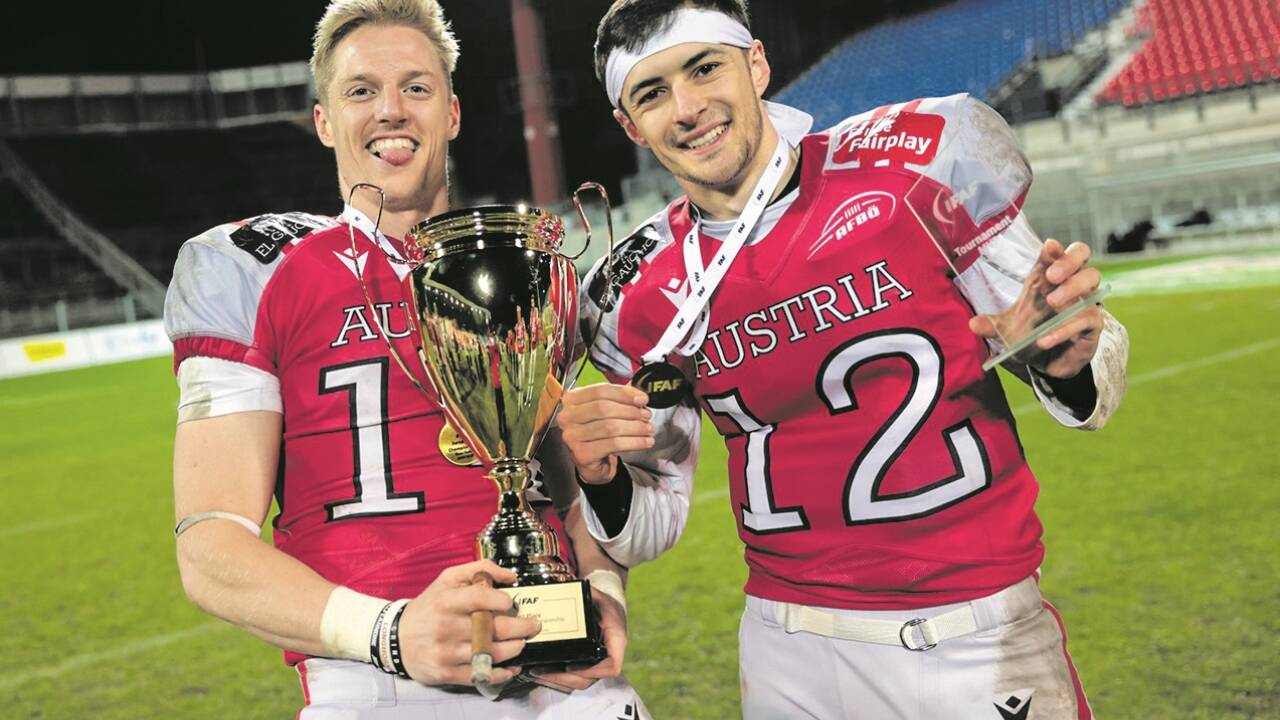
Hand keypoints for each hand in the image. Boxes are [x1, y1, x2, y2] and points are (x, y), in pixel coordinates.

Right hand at [396, 560, 539, 685]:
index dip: (501, 600)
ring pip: (490, 653)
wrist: (397, 637)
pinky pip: (480, 675)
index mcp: (446, 600)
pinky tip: (511, 667)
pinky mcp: (447, 673)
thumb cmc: (429, 606)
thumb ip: (479, 570)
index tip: (512, 602)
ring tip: (522, 643)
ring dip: (513, 649)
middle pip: (491, 628)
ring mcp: (446, 652)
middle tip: (533, 625)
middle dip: (520, 628)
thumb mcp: (448, 579)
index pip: (479, 597)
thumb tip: (511, 576)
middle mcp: (446, 626)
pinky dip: (501, 673)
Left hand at [527, 586, 626, 691]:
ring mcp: (596, 663)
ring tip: (535, 671)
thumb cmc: (602, 602)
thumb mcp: (595, 595)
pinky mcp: (585, 665)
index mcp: (616, 640)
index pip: (611, 666)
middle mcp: (607, 656)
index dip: (591, 671)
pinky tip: (540, 670)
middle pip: (589, 678)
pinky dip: (557, 677)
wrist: (608, 607)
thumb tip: (564, 596)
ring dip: (557, 680)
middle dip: (563, 678)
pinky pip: (573, 677)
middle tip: (540, 671)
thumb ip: (583, 597)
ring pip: (579, 681)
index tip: (569, 665)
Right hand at [557, 383, 653, 483]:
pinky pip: (614, 444)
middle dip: (631, 412)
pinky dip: (634, 442)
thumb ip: (618, 399)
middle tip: (646, 416)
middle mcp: (567, 417)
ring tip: (648, 429)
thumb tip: (639, 396)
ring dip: (635, 428)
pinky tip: (645, 442)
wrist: (590, 462)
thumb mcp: (604, 411)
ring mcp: (572, 436)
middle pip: (604, 408)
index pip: (600, 391)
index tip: (642, 399)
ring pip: (611, 427)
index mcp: (571, 400)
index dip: (624, 394)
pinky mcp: (582, 454)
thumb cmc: (597, 433)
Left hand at [969, 239, 1103, 377]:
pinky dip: (1065, 328)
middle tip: (1052, 275)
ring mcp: (1085, 300)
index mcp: (1047, 276)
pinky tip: (1046, 338)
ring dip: (1073, 288)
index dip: (1054, 248)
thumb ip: (991, 326)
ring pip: (1092, 278)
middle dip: (1068, 260)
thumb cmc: (1031, 336)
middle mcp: (1070, 282)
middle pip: (1081, 253)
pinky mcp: (1093, 323)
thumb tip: (972, 324)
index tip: (1049, 246)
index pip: (1055, 253)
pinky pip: (1088, 317)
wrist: (1048, 364)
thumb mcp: (1007, 331)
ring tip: (1053, 302)